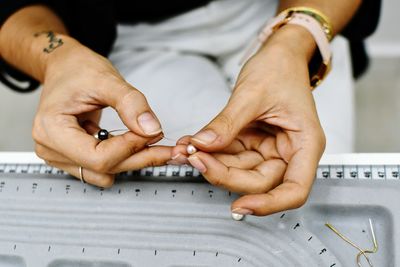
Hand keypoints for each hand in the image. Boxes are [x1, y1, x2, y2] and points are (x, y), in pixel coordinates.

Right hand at [33, 37, 171, 186]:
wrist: (66, 67)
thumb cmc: (77, 70)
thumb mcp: (106, 79)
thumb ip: (131, 104)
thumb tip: (151, 129)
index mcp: (51, 129)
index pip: (98, 157)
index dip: (130, 147)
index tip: (153, 132)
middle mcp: (51, 148)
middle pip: (104, 169)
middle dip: (139, 157)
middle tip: (166, 145)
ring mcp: (61, 155)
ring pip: (106, 173)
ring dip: (132, 160)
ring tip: (149, 140)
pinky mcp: (74, 157)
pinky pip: (103, 168)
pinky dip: (124, 157)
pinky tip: (136, 141)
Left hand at [173, 25, 325, 215]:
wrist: (279, 54)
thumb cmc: (280, 68)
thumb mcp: (252, 94)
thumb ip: (227, 123)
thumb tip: (203, 145)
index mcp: (305, 144)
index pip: (294, 190)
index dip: (269, 205)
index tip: (240, 206)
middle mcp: (289, 152)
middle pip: (258, 182)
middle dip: (224, 174)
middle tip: (195, 158)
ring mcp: (270, 150)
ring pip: (239, 171)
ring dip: (211, 163)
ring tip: (187, 148)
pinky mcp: (253, 144)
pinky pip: (230, 156)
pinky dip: (211, 151)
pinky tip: (193, 144)